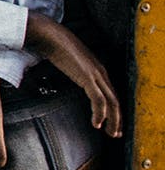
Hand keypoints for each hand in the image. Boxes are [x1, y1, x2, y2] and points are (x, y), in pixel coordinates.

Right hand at [24, 12, 122, 137]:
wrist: (51, 36)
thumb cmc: (56, 46)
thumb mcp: (69, 61)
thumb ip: (73, 69)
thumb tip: (68, 76)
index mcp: (97, 69)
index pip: (111, 94)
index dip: (113, 110)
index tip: (111, 123)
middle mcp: (101, 73)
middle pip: (115, 100)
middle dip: (117, 119)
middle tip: (115, 134)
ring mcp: (96, 75)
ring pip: (111, 103)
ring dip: (112, 120)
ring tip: (109, 133)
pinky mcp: (88, 78)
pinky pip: (98, 100)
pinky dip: (99, 113)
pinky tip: (96, 123)